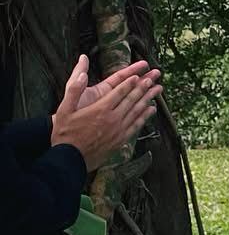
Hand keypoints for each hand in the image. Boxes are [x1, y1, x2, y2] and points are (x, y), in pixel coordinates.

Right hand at [50, 55, 161, 170]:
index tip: (138, 75)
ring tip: (158, 89)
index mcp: (100, 109)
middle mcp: (113, 118)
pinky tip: (151, 109)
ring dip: (149, 98)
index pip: (119, 92)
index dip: (129, 82)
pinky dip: (145, 115)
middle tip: (154, 77)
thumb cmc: (64, 135)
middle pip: (132, 99)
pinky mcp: (121, 140)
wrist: (70, 160)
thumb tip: (82, 74)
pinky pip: (137, 124)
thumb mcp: (64, 110)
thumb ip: (74, 90)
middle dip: (144, 86)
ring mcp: (119, 130)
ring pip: (138, 110)